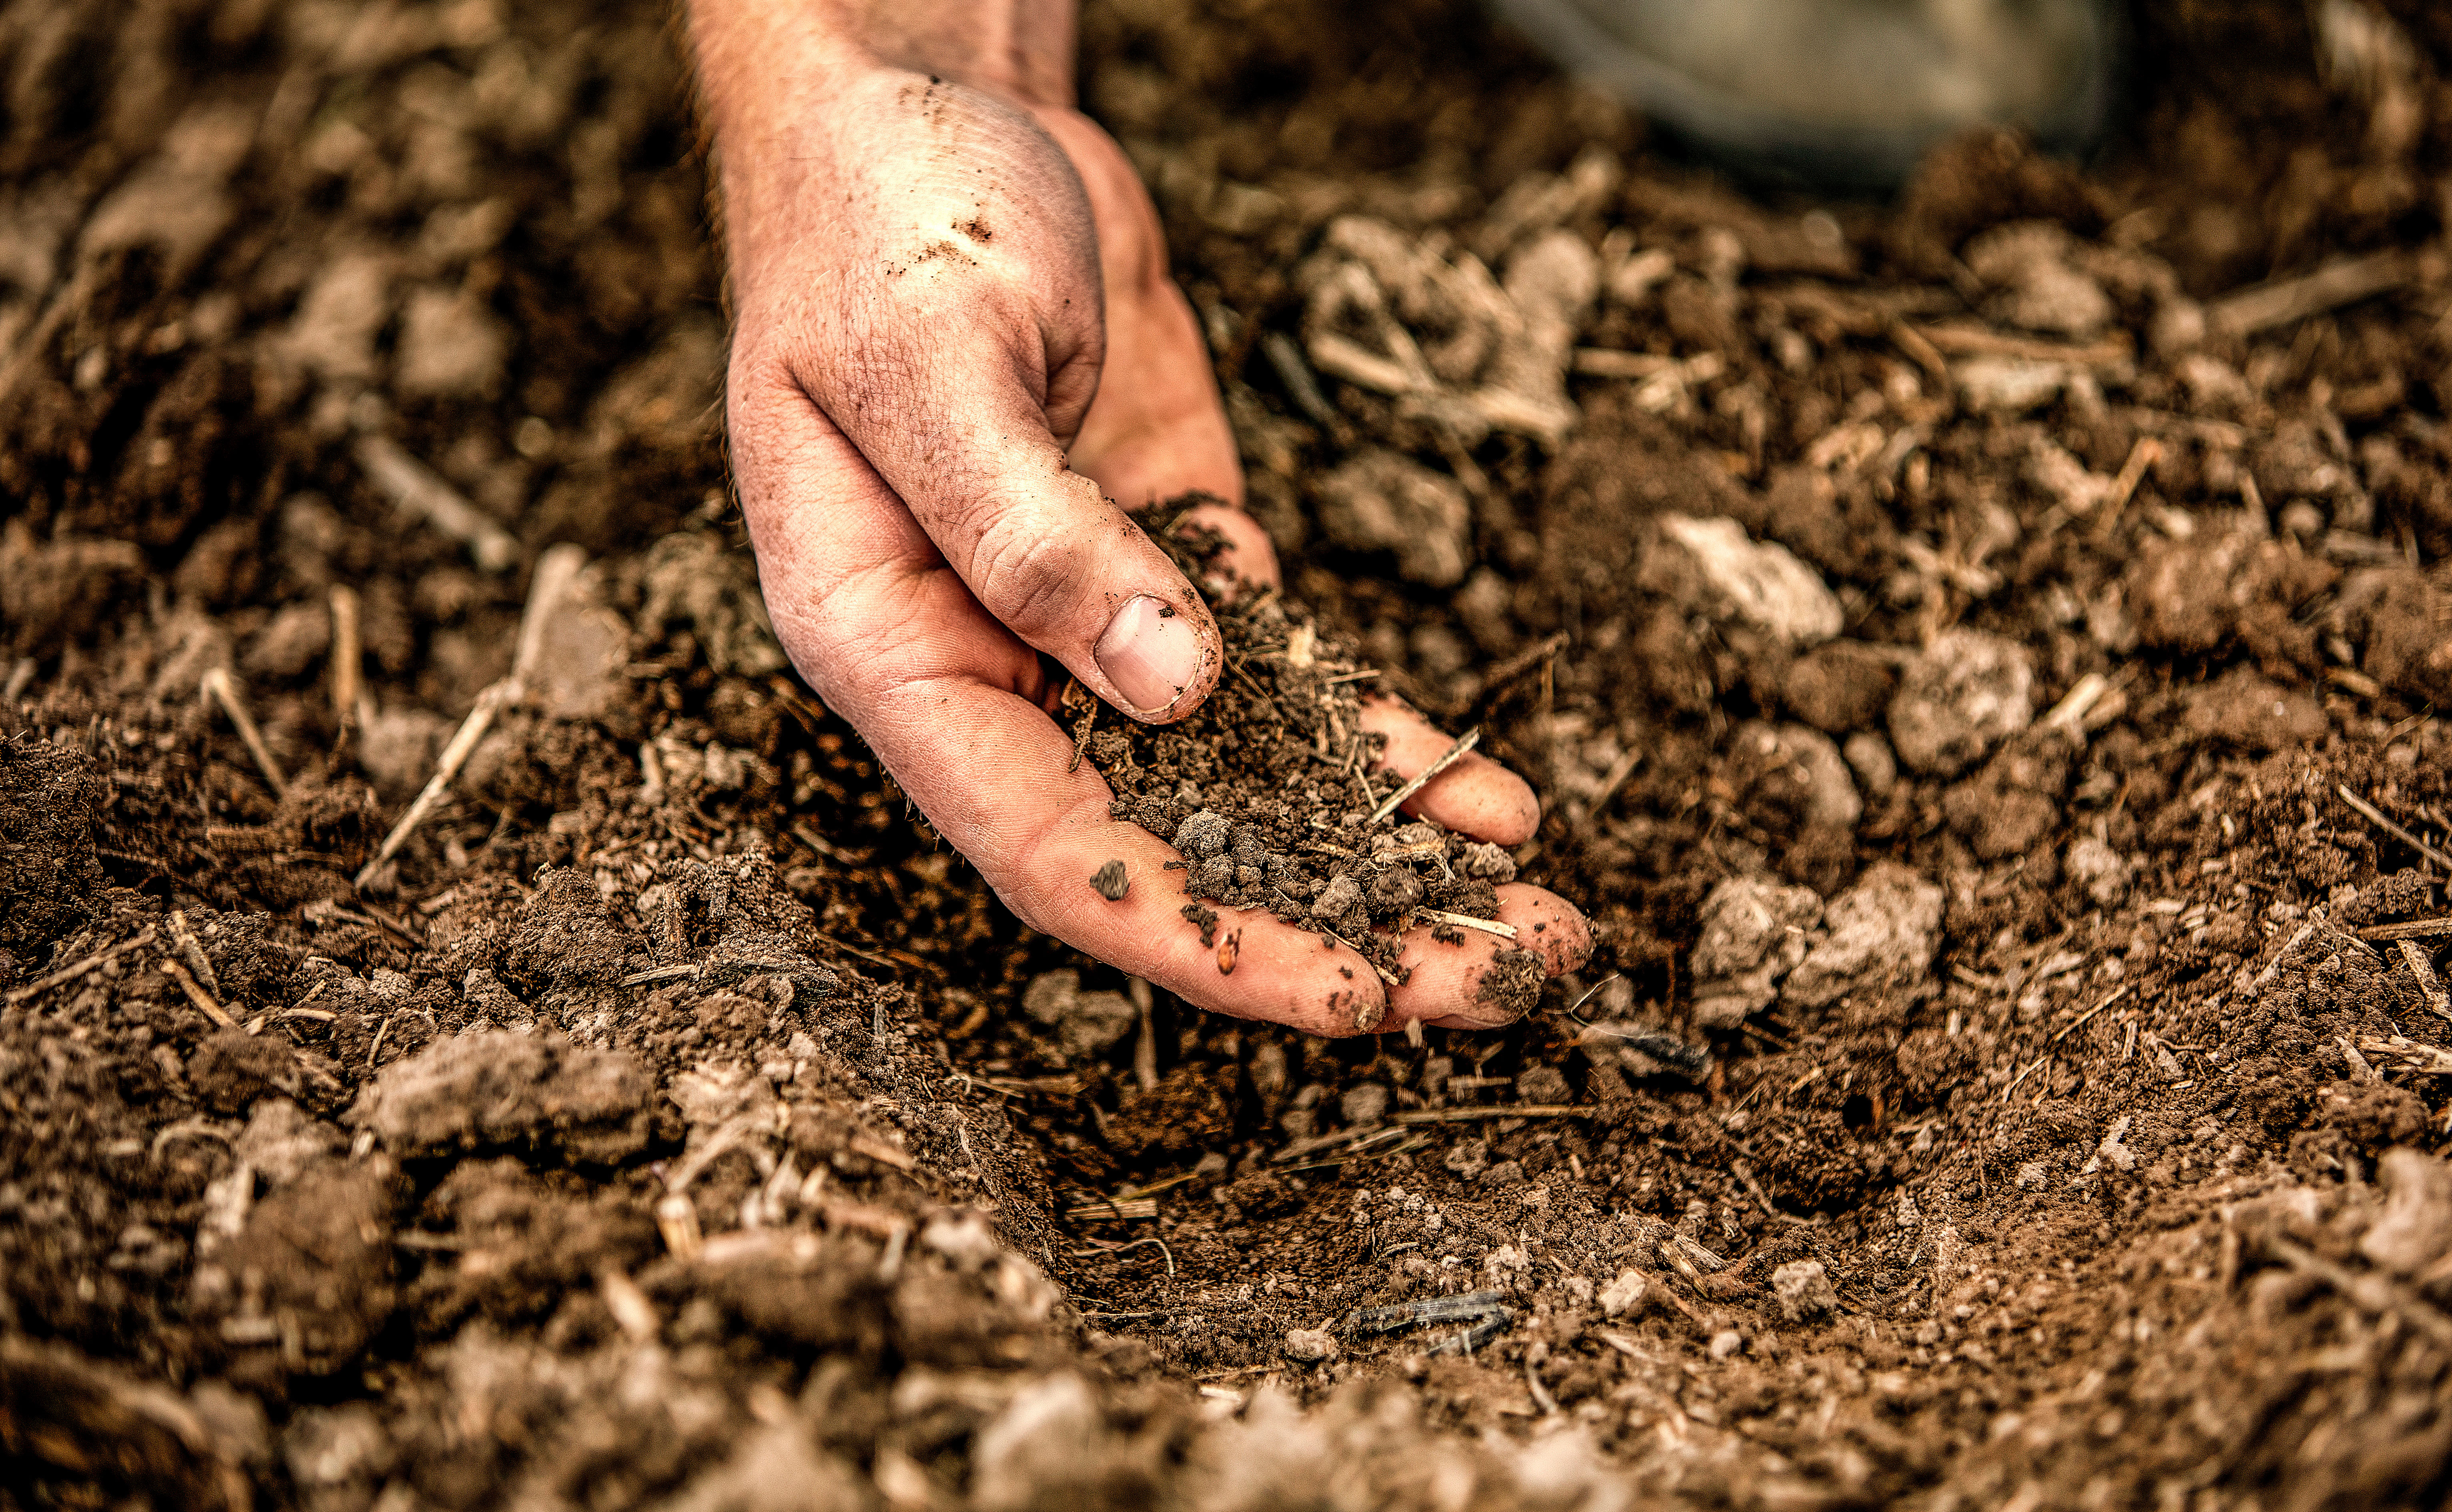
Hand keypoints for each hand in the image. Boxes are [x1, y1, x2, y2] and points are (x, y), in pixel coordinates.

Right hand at [690, 0, 1588, 1031]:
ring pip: (1250, 781)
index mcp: (892, 654)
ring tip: (1530, 926)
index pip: (1052, 849)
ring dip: (1382, 856)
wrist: (932, 100)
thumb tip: (1170, 690)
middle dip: (1332, 928)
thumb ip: (1034, 532)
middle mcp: (995, 668)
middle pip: (1172, 844)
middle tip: (1492, 986)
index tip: (1345, 997)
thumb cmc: (883, 219)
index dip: (1200, 938)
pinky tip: (1486, 801)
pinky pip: (1290, 678)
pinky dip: (1384, 742)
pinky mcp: (1181, 556)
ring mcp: (1095, 620)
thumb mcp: (935, 363)